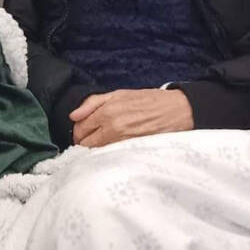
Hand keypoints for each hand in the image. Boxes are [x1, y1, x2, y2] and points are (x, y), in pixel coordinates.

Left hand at [69, 89, 193, 146]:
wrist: (176, 110)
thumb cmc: (148, 100)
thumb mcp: (119, 94)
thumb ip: (93, 103)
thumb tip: (73, 115)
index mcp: (108, 111)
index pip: (80, 129)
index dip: (78, 131)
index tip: (82, 131)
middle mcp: (113, 128)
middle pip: (86, 144)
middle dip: (84, 142)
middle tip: (90, 139)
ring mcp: (123, 141)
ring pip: (97, 152)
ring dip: (95, 149)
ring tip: (103, 143)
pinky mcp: (131, 151)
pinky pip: (111, 155)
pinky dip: (108, 154)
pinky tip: (113, 149)